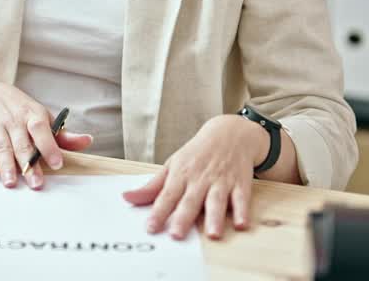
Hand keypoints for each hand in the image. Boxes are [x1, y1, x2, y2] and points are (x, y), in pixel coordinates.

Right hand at [0, 83, 92, 189]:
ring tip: (11, 182)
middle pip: (22, 144)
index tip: (57, 163)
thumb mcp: (43, 118)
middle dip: (29, 164)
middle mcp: (15, 120)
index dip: (49, 146)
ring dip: (6, 165)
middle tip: (35, 183)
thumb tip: (87, 141)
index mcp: (33, 115)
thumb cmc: (22, 111)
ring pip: (2, 147)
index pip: (41, 129)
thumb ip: (63, 135)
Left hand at [122, 114, 267, 239]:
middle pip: (191, 200)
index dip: (158, 212)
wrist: (229, 133)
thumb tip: (126, 198)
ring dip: (215, 217)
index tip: (150, 228)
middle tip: (176, 235)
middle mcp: (200, 179)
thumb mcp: (172, 165)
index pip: (167, 195)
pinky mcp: (240, 183)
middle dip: (183, 217)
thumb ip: (151, 187)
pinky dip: (243, 211)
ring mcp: (221, 181)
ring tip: (212, 234)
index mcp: (181, 174)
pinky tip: (242, 224)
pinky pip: (242, 199)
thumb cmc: (197, 154)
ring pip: (217, 201)